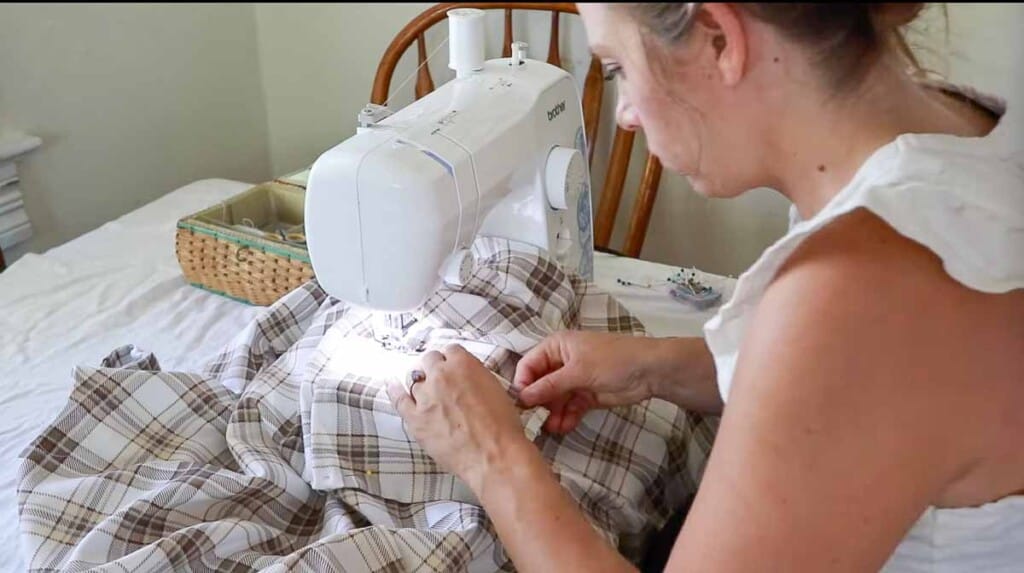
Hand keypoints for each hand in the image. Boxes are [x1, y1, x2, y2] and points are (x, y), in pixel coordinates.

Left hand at [387, 344, 535, 489]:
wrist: (493, 455)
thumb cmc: (501, 427)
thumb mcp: (495, 389)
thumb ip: (476, 377)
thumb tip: (466, 379)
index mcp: (463, 364)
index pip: (451, 351)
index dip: (452, 360)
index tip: (453, 367)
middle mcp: (441, 375)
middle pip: (430, 361)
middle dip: (436, 368)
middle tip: (442, 380)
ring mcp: (425, 396)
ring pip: (415, 380)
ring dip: (422, 384)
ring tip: (426, 391)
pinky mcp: (415, 419)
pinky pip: (399, 399)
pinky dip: (395, 391)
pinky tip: (393, 386)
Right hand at [514, 331, 657, 433]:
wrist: (649, 371)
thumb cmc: (612, 360)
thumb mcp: (578, 371)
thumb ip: (549, 385)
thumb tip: (522, 398)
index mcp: (556, 347)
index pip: (529, 365)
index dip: (523, 383)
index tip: (522, 404)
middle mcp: (561, 362)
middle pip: (540, 385)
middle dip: (539, 403)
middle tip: (537, 420)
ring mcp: (574, 380)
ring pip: (554, 400)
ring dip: (552, 414)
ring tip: (553, 428)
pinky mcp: (585, 396)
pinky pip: (569, 408)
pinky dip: (566, 418)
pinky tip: (564, 427)